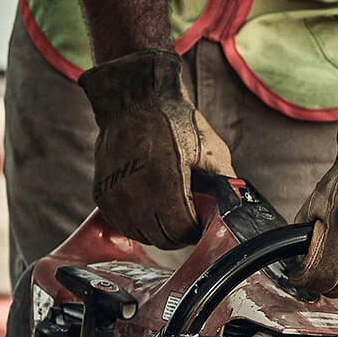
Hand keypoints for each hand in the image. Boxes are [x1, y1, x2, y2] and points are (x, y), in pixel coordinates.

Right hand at [79, 49, 233, 248]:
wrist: (133, 98)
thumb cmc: (173, 120)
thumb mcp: (210, 148)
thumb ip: (224, 183)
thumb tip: (235, 209)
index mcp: (166, 183)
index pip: (182, 231)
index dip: (195, 229)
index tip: (200, 220)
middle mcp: (136, 194)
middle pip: (163, 238)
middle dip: (179, 232)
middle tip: (186, 217)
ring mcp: (115, 196)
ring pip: (142, 235)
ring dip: (157, 229)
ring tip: (167, 211)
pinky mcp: (101, 195)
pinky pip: (123, 224)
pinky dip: (137, 222)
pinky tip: (148, 206)